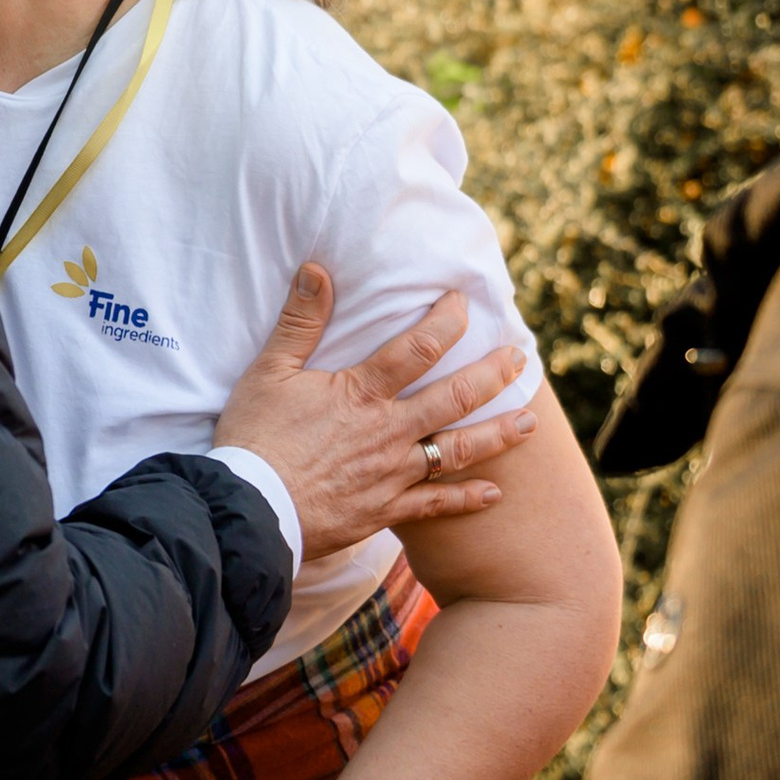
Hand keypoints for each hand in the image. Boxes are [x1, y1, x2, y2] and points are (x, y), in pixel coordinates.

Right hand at [214, 265, 538, 554]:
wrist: (250, 507)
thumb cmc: (254, 436)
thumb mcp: (268, 371)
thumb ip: (299, 322)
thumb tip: (316, 269)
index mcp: (362, 392)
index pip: (420, 348)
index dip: (447, 320)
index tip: (464, 303)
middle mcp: (389, 430)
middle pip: (456, 397)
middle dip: (493, 375)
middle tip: (519, 359)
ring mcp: (392, 473)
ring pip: (457, 451)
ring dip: (498, 434)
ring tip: (530, 422)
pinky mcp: (385, 510)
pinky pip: (436, 505)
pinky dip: (468, 499)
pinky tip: (495, 493)